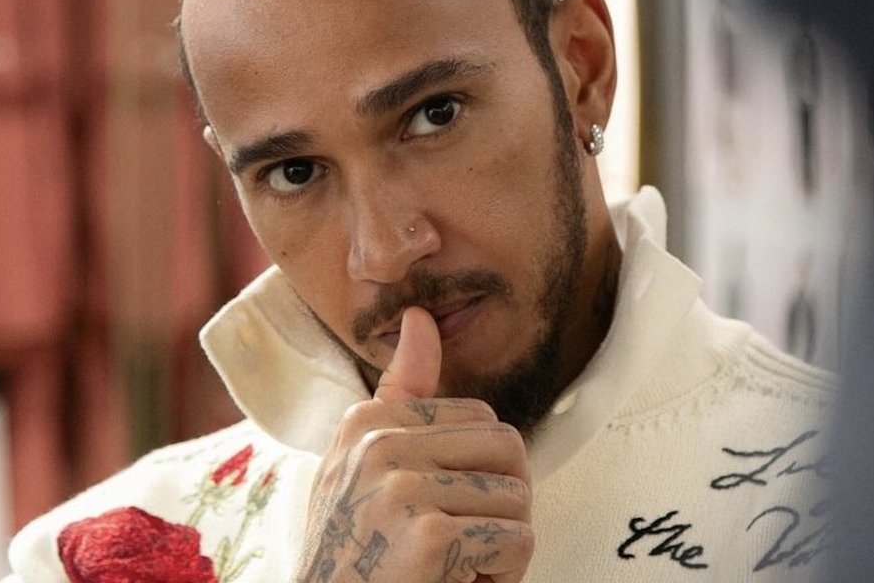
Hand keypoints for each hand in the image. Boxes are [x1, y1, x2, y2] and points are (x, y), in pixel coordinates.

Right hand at [293, 307, 533, 582]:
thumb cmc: (355, 557)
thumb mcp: (364, 467)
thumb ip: (400, 395)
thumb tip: (421, 317)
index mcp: (366, 422)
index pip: (482, 420)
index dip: (478, 476)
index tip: (439, 515)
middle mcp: (378, 444)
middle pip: (509, 449)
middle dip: (501, 506)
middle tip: (460, 546)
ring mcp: (400, 485)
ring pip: (517, 499)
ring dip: (499, 549)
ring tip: (452, 568)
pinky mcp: (429, 532)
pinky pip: (516, 541)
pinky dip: (502, 576)